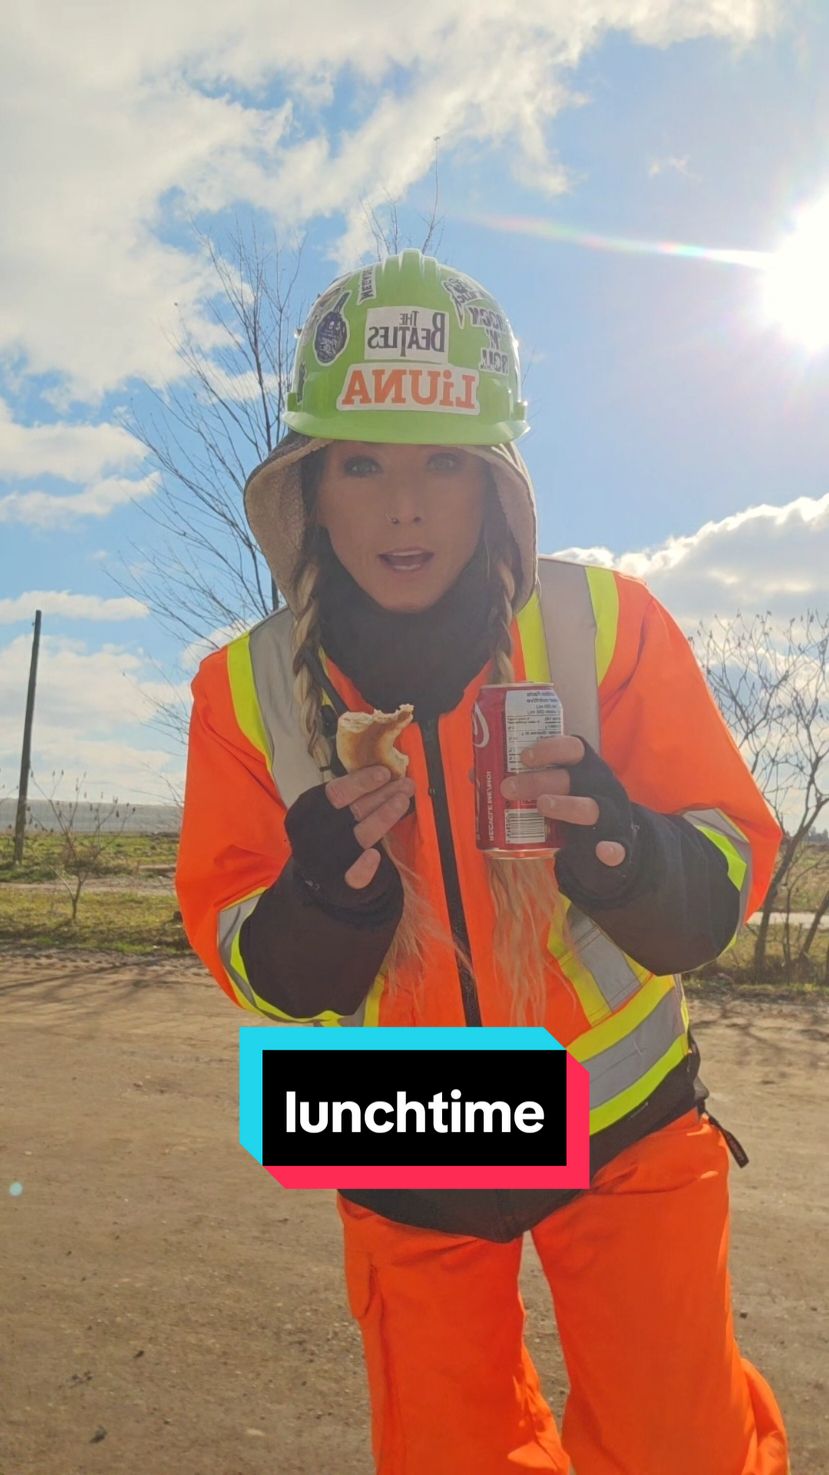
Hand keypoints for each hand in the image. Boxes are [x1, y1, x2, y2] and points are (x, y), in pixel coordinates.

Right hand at [325, 766, 414, 889]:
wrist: (320, 877)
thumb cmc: (330, 832)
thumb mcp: (330, 809)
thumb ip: (350, 794)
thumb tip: (384, 773)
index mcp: (306, 812)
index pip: (335, 792)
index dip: (361, 781)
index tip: (385, 772)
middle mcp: (313, 835)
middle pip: (352, 811)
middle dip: (382, 795)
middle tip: (406, 784)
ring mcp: (326, 859)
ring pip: (360, 836)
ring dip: (384, 817)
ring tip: (404, 801)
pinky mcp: (340, 883)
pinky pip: (353, 876)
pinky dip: (363, 867)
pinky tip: (375, 856)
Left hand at [499, 735, 626, 868]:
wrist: (607, 843)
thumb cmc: (572, 804)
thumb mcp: (553, 788)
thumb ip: (522, 779)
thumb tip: (475, 772)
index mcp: (584, 767)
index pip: (572, 747)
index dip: (549, 749)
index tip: (523, 756)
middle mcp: (600, 785)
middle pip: (572, 777)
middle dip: (539, 780)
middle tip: (508, 788)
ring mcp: (610, 814)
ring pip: (592, 807)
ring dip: (567, 805)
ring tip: (542, 807)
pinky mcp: (617, 843)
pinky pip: (618, 847)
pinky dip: (611, 849)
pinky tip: (603, 851)